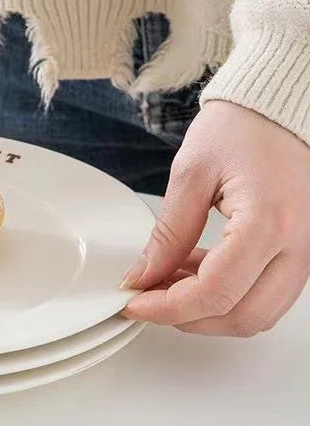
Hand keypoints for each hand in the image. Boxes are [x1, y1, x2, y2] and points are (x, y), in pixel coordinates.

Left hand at [121, 101, 309, 335]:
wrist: (280, 108)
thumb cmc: (244, 126)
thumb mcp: (191, 174)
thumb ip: (168, 233)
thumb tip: (143, 276)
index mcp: (270, 223)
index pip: (215, 294)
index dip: (168, 308)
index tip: (134, 302)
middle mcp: (299, 245)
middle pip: (242, 317)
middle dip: (187, 317)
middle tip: (147, 296)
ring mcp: (307, 251)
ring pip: (258, 313)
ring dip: (208, 308)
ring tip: (167, 276)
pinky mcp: (302, 250)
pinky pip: (268, 292)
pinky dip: (229, 293)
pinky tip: (194, 268)